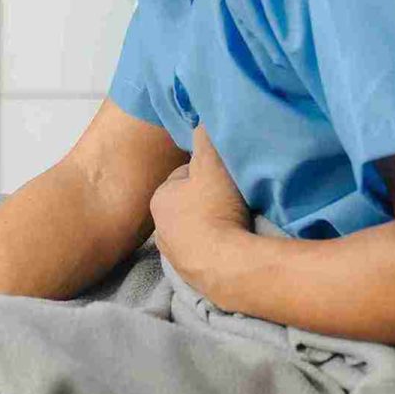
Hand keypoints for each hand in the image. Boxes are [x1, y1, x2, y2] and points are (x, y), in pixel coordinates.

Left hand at [149, 125, 251, 295]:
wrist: (227, 265)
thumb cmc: (215, 210)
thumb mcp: (212, 163)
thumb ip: (205, 137)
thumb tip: (200, 116)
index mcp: (159, 199)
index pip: (183, 176)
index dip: (206, 173)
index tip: (224, 177)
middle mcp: (159, 229)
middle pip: (189, 204)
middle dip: (207, 200)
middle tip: (232, 199)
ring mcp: (174, 256)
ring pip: (196, 230)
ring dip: (213, 225)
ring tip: (235, 222)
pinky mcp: (191, 276)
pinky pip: (205, 252)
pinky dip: (217, 247)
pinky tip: (232, 243)